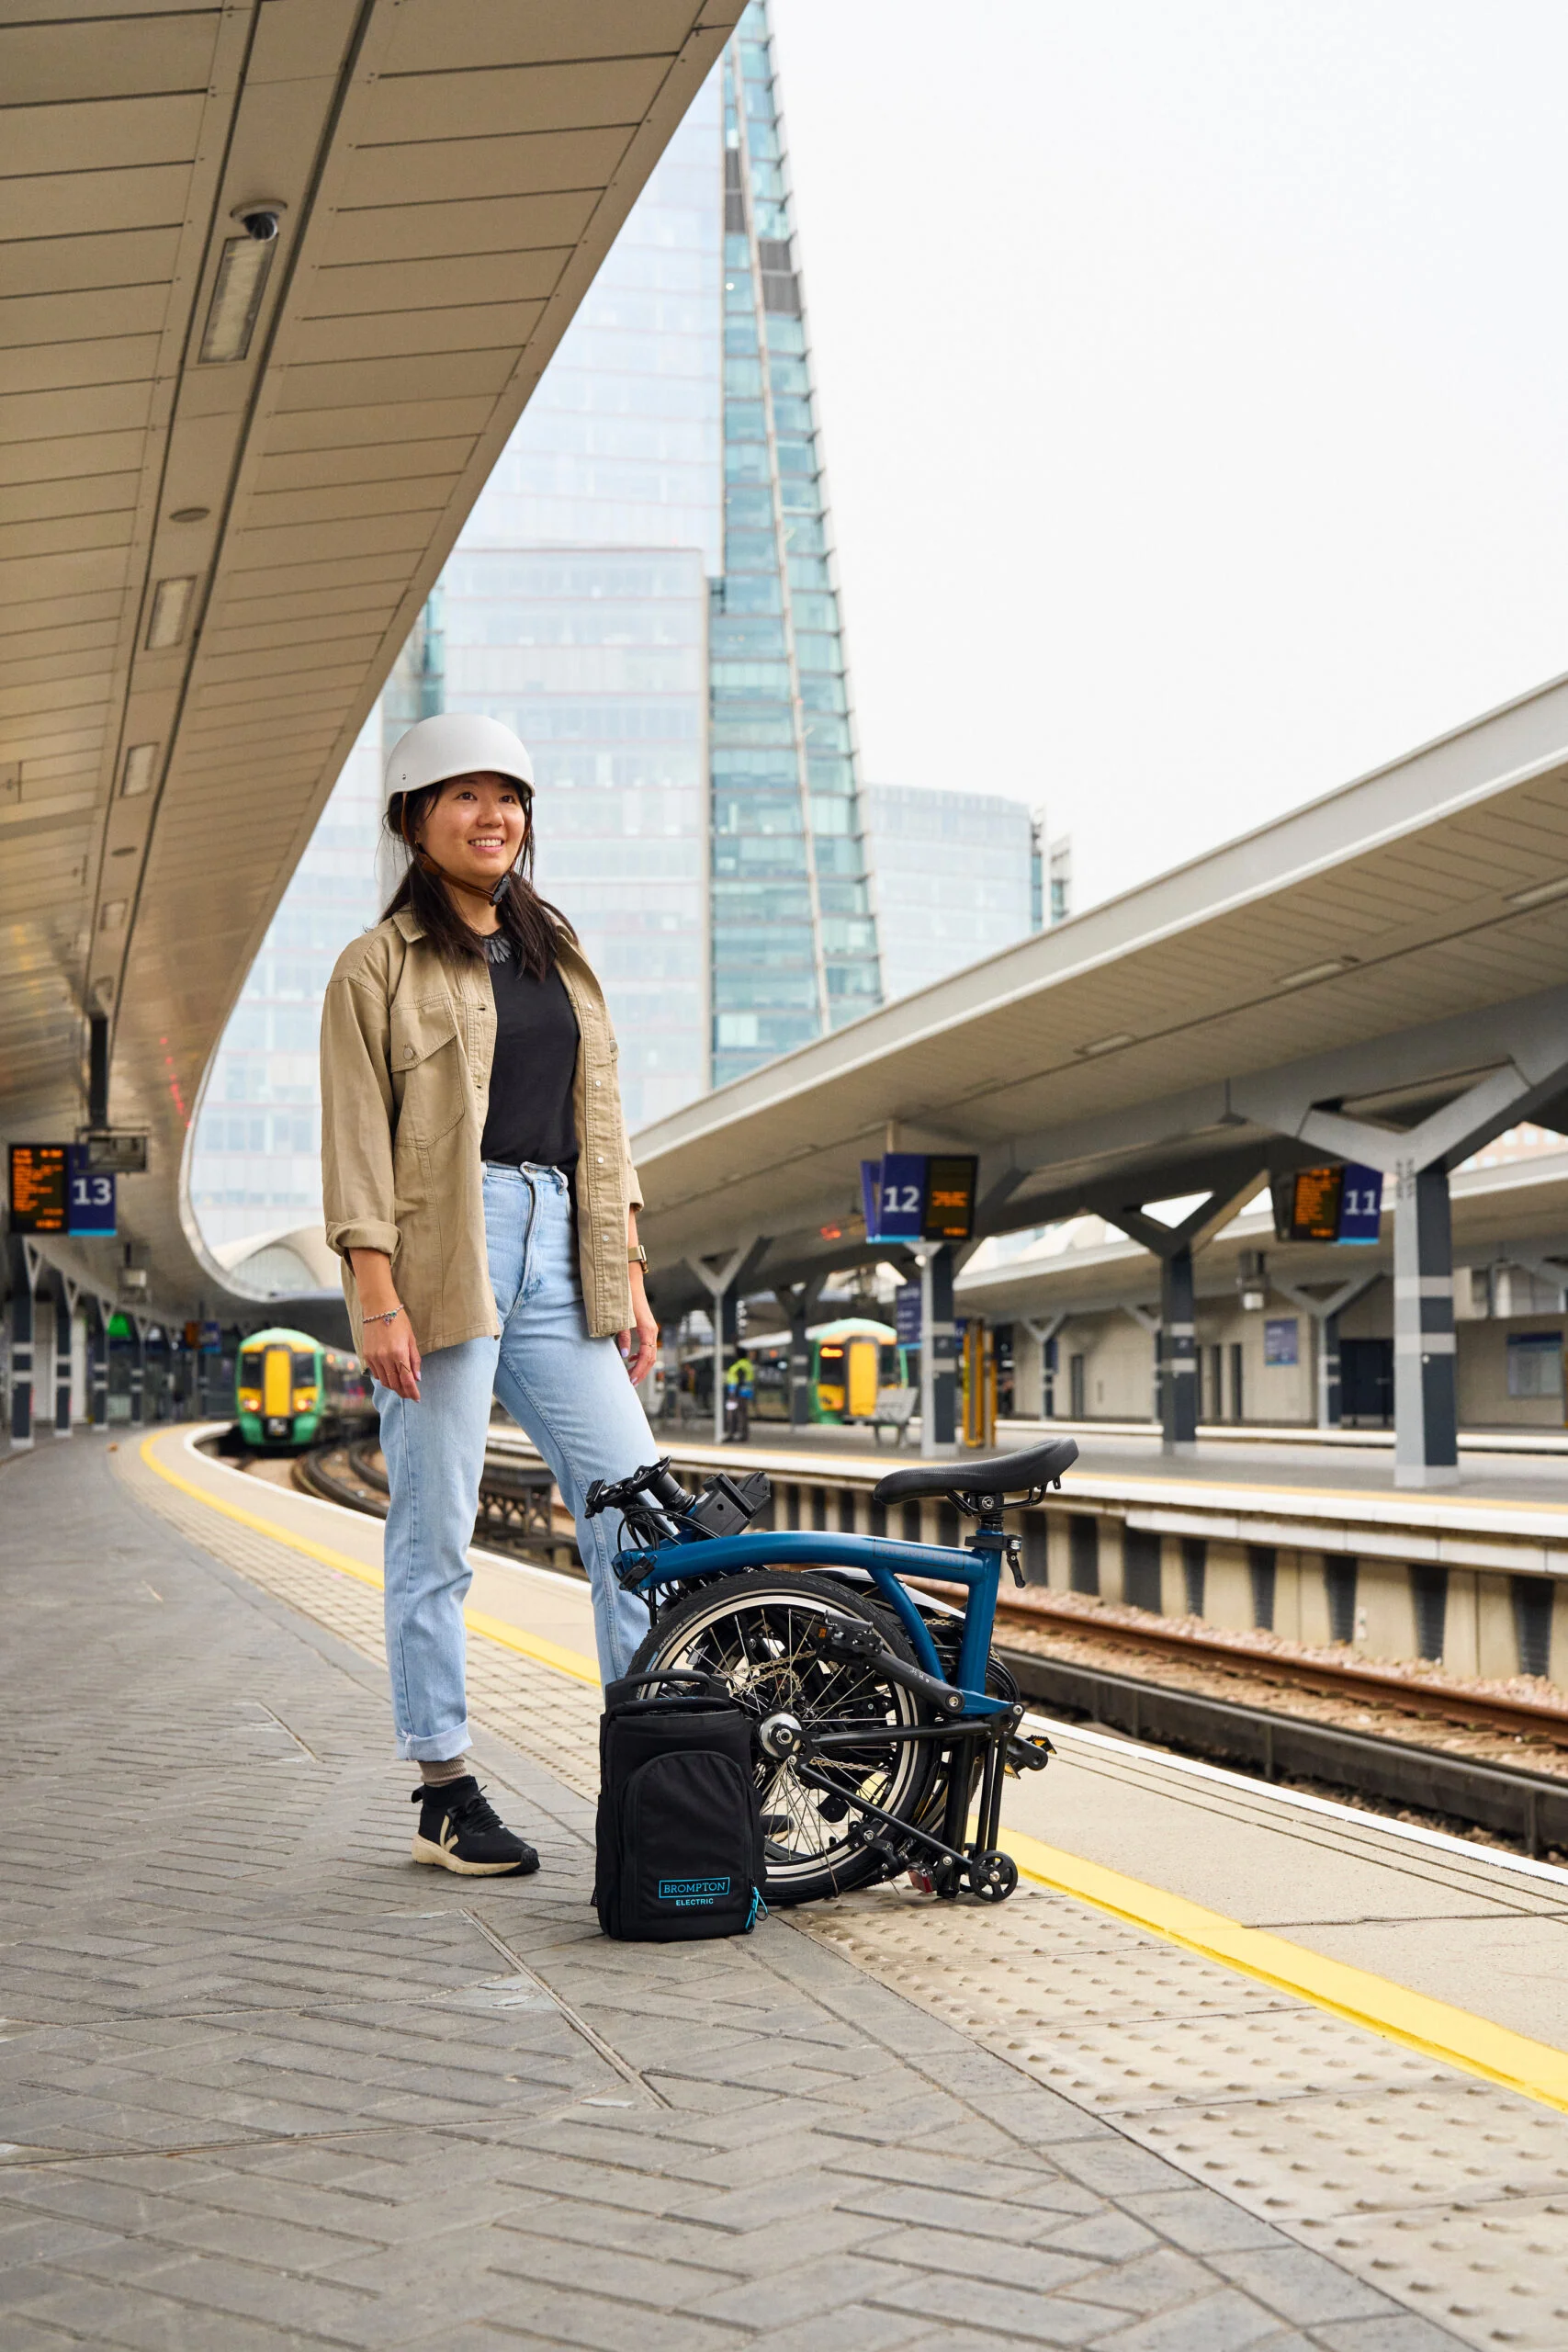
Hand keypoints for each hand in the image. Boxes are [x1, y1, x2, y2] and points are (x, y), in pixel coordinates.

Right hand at [363, 1305, 421, 1400]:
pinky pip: (375, 1373)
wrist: (379, 1308)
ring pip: (384, 1381)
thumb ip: (414, 1360)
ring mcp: (374, 1357)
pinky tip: (390, 1376)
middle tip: (410, 1395)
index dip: (412, 1392)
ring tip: (401, 1386)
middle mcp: (385, 1358)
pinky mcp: (366, 1356)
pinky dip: (384, 1378)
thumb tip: (417, 1378)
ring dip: (393, 1386)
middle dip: (403, 1392)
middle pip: (394, 1384)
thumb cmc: (399, 1321)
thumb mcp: (411, 1339)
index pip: (406, 1380)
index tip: (417, 1398)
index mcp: (399, 1353)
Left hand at [619, 1266, 657, 1386]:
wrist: (629, 1279)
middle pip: (651, 1358)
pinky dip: (641, 1356)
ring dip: (642, 1366)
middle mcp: (652, 1330)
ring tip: (631, 1376)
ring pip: (650, 1353)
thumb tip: (623, 1355)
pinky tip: (629, 1358)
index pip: (646, 1357)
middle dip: (641, 1372)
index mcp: (647, 1330)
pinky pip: (647, 1346)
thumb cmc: (624, 1297)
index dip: (639, 1370)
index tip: (630, 1381)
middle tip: (630, 1384)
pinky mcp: (647, 1326)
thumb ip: (622, 1336)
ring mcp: (651, 1328)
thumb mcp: (620, 1318)